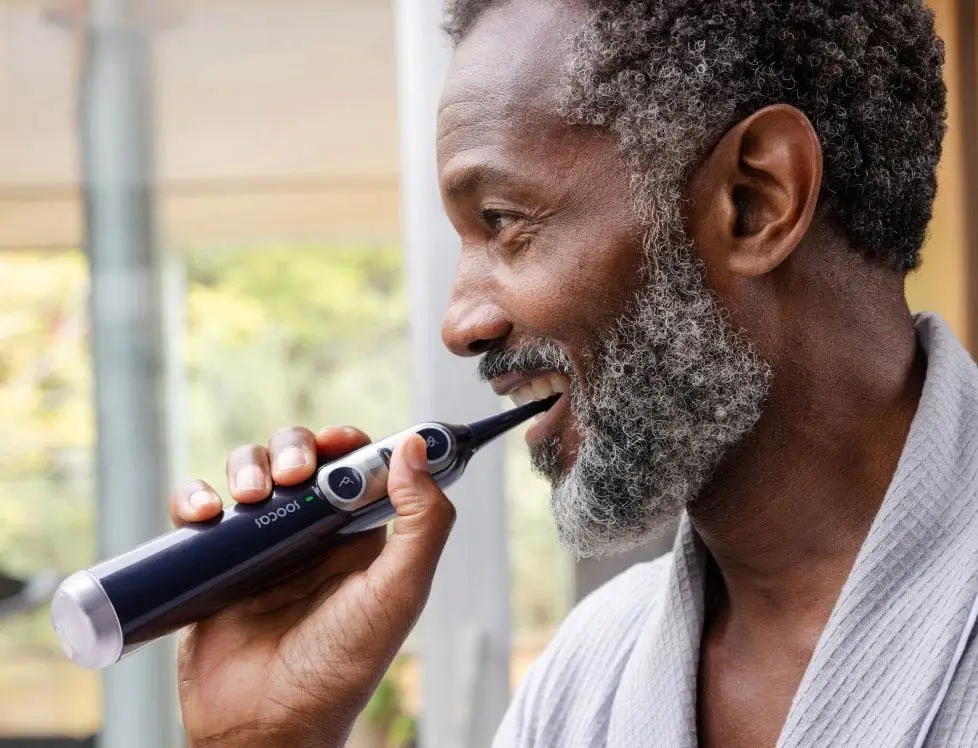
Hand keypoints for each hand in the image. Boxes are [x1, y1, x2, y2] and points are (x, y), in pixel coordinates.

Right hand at [170, 426, 455, 747]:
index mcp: (358, 537)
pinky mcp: (214, 562)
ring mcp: (260, 546)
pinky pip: (197, 511)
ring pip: (249, 472)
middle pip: (300, 458)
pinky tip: (205, 514)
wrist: (266, 726)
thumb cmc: (341, 667)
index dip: (348, 443)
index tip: (340, 441)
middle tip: (294, 476)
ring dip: (247, 466)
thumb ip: (422, 523)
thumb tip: (414, 449)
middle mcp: (310, 534)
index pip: (355, 466)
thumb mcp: (398, 593)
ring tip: (248, 498)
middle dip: (295, 450)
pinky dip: (194, 498)